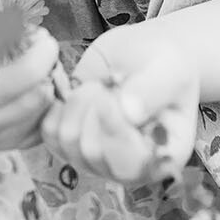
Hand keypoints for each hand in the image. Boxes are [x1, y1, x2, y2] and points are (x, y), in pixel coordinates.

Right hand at [0, 21, 58, 151]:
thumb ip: (7, 31)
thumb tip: (38, 41)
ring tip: (39, 63)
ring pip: (42, 114)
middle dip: (47, 70)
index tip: (46, 39)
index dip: (36, 59)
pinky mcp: (10, 146)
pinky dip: (49, 103)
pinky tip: (37, 84)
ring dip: (51, 85)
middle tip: (45, 48)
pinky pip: (45, 125)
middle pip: (31, 101)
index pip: (8, 83)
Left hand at [41, 24, 198, 185]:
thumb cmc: (166, 62)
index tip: (108, 98)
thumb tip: (128, 113)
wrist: (144, 53)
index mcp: (163, 157)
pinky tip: (74, 88)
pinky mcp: (72, 141)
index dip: (114, 133)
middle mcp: (129, 165)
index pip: (130, 164)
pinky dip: (55, 106)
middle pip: (92, 153)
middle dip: (95, 107)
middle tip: (111, 80)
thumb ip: (153, 90)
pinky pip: (49, 133)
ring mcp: (97, 156)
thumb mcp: (170, 69)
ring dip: (77, 103)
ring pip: (67, 142)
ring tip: (98, 84)